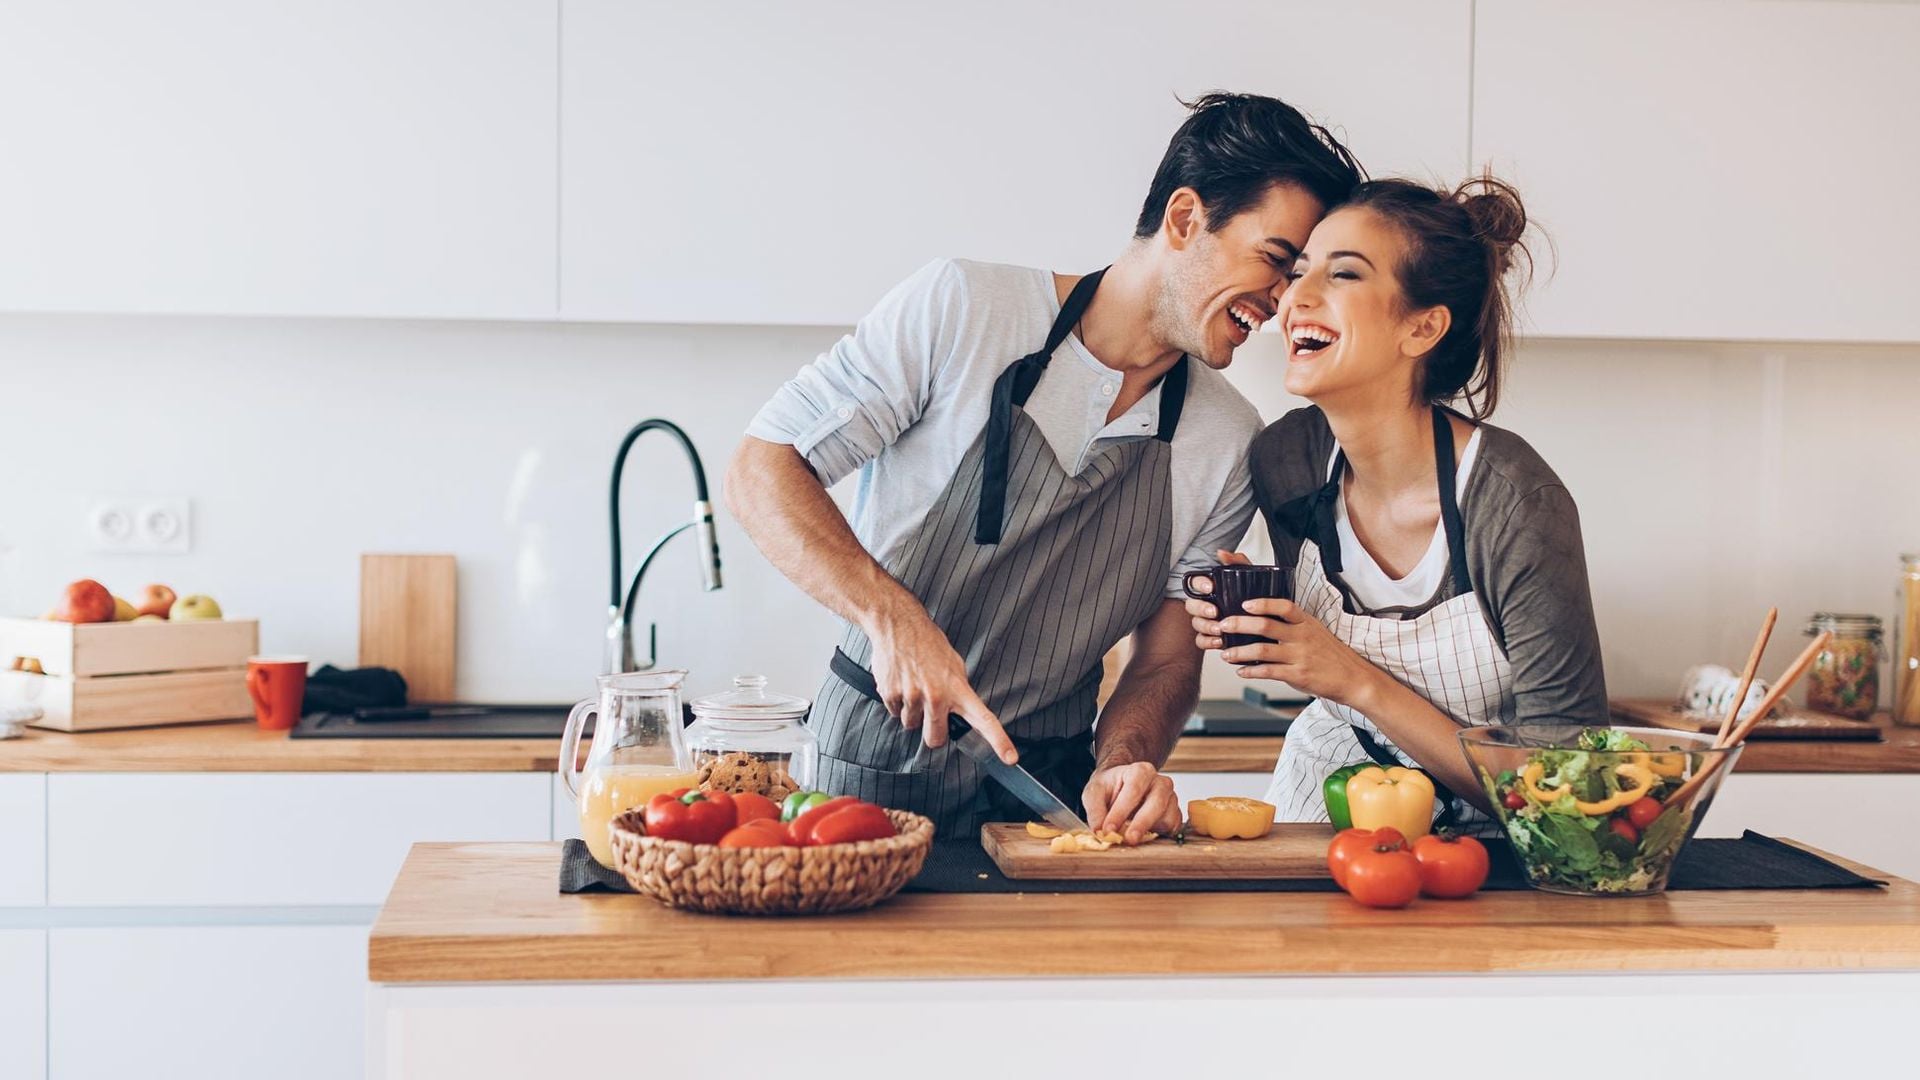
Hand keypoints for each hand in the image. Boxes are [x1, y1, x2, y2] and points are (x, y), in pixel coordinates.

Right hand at [868, 612, 1016, 762]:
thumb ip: (958, 691)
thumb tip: (960, 712)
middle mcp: (937, 696)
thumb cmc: (928, 643)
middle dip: (932, 733)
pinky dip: (896, 702)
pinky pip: (894, 713)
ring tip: (913, 684)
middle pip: (935, 739)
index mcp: (958, 689)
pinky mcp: (891, 694)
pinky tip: (900, 681)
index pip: (984, 720)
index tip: (1010, 758)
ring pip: (911, 725)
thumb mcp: (953, 664)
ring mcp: (913, 696)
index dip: (998, 741)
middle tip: (930, 712)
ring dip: (912, 712)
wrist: (899, 624)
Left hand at [1082, 762, 1181, 844]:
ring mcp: (1171, 799)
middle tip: (1128, 840)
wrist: (1120, 788)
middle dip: (1141, 824)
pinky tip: (1143, 836)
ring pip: (1166, 818)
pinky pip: (1172, 828)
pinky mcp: (1175, 816)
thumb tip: (1099, 831)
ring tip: (1130, 836)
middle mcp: (1161, 783)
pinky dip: (1158, 836)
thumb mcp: (1094, 793)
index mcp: (1141, 771)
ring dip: (1149, 832)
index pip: (1134, 790)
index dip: (1121, 811)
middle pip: (1157, 803)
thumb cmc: (1109, 788)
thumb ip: (1095, 811)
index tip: (1108, 829)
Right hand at [1185, 548, 1250, 648]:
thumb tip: (1222, 553)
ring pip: (1196, 623)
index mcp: (1212, 589)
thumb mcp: (1250, 577)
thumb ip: (1237, 562)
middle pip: (1191, 605)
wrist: (1272, 623)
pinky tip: (1219, 641)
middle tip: (1214, 611)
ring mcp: (1208, 622)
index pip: (1195, 583)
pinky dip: (1208, 642)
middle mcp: (1206, 604)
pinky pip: (1201, 641)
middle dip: (1200, 608)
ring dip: (1205, 626)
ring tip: (1219, 629)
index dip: (1199, 584)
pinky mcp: (1212, 638)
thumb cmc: (1258, 598)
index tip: (1210, 587)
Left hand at [1216, 597, 1384, 708]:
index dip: (1263, 603)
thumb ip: (1292, 624)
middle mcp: (1302, 636)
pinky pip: (1269, 672)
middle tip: (1223, 625)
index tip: (1244, 603)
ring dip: (1239, 651)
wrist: (1352, 677)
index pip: (1283, 606)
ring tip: (1225, 653)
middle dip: (1240, 624)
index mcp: (1305, 622)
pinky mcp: (1298, 675)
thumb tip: (1262, 618)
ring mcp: (1299, 656)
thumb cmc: (1329, 653)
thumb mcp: (1315, 630)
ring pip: (1262, 650)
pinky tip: (1241, 671)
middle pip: (1266, 625)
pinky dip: (1251, 671)